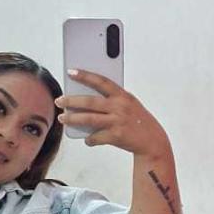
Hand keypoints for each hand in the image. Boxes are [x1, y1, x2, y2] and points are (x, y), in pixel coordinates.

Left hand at [54, 70, 170, 156]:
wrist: (153, 142)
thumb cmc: (139, 122)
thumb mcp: (130, 105)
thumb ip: (113, 101)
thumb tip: (87, 101)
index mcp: (123, 96)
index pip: (101, 81)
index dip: (85, 76)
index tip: (71, 72)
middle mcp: (120, 107)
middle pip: (90, 101)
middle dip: (71, 101)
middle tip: (60, 100)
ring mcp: (118, 122)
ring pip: (88, 119)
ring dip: (73, 118)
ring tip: (63, 118)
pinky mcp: (116, 136)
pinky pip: (96, 137)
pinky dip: (89, 139)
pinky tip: (87, 140)